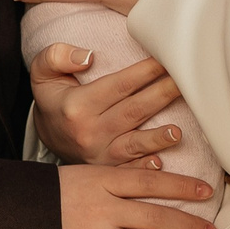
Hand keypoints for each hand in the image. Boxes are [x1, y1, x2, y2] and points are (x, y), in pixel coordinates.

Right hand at [30, 44, 185, 165]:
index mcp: (77, 105)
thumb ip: (57, 56)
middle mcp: (89, 131)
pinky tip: (160, 164)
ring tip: (178, 131)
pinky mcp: (107, 171)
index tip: (166, 60)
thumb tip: (87, 57)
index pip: (119, 85)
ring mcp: (99, 154)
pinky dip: (143, 169)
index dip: (144, 72)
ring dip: (157, 138)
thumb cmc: (53, 98)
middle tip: (187, 82)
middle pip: (133, 111)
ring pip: (133, 145)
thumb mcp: (43, 72)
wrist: (47, 136)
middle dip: (162, 95)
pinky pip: (128, 171)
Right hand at [60, 164, 215, 228]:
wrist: (10, 215)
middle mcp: (102, 209)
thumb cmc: (49, 193)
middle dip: (188, 225)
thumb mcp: (83, 173)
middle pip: (155, 216)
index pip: (151, 181)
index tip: (207, 191)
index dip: (182, 186)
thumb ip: (117, 176)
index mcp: (102, 181)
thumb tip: (155, 170)